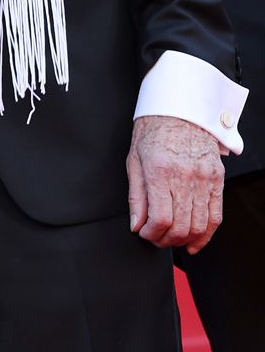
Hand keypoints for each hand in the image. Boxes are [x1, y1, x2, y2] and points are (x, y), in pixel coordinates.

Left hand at [127, 116, 223, 253]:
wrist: (180, 110)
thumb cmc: (154, 131)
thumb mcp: (134, 160)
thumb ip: (135, 196)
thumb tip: (136, 224)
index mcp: (161, 171)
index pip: (160, 218)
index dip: (151, 233)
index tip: (144, 233)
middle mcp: (185, 176)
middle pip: (181, 226)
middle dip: (165, 240)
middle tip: (156, 238)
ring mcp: (205, 179)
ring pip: (199, 225)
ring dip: (184, 240)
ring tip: (171, 239)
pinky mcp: (217, 180)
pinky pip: (216, 216)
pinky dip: (205, 234)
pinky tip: (194, 241)